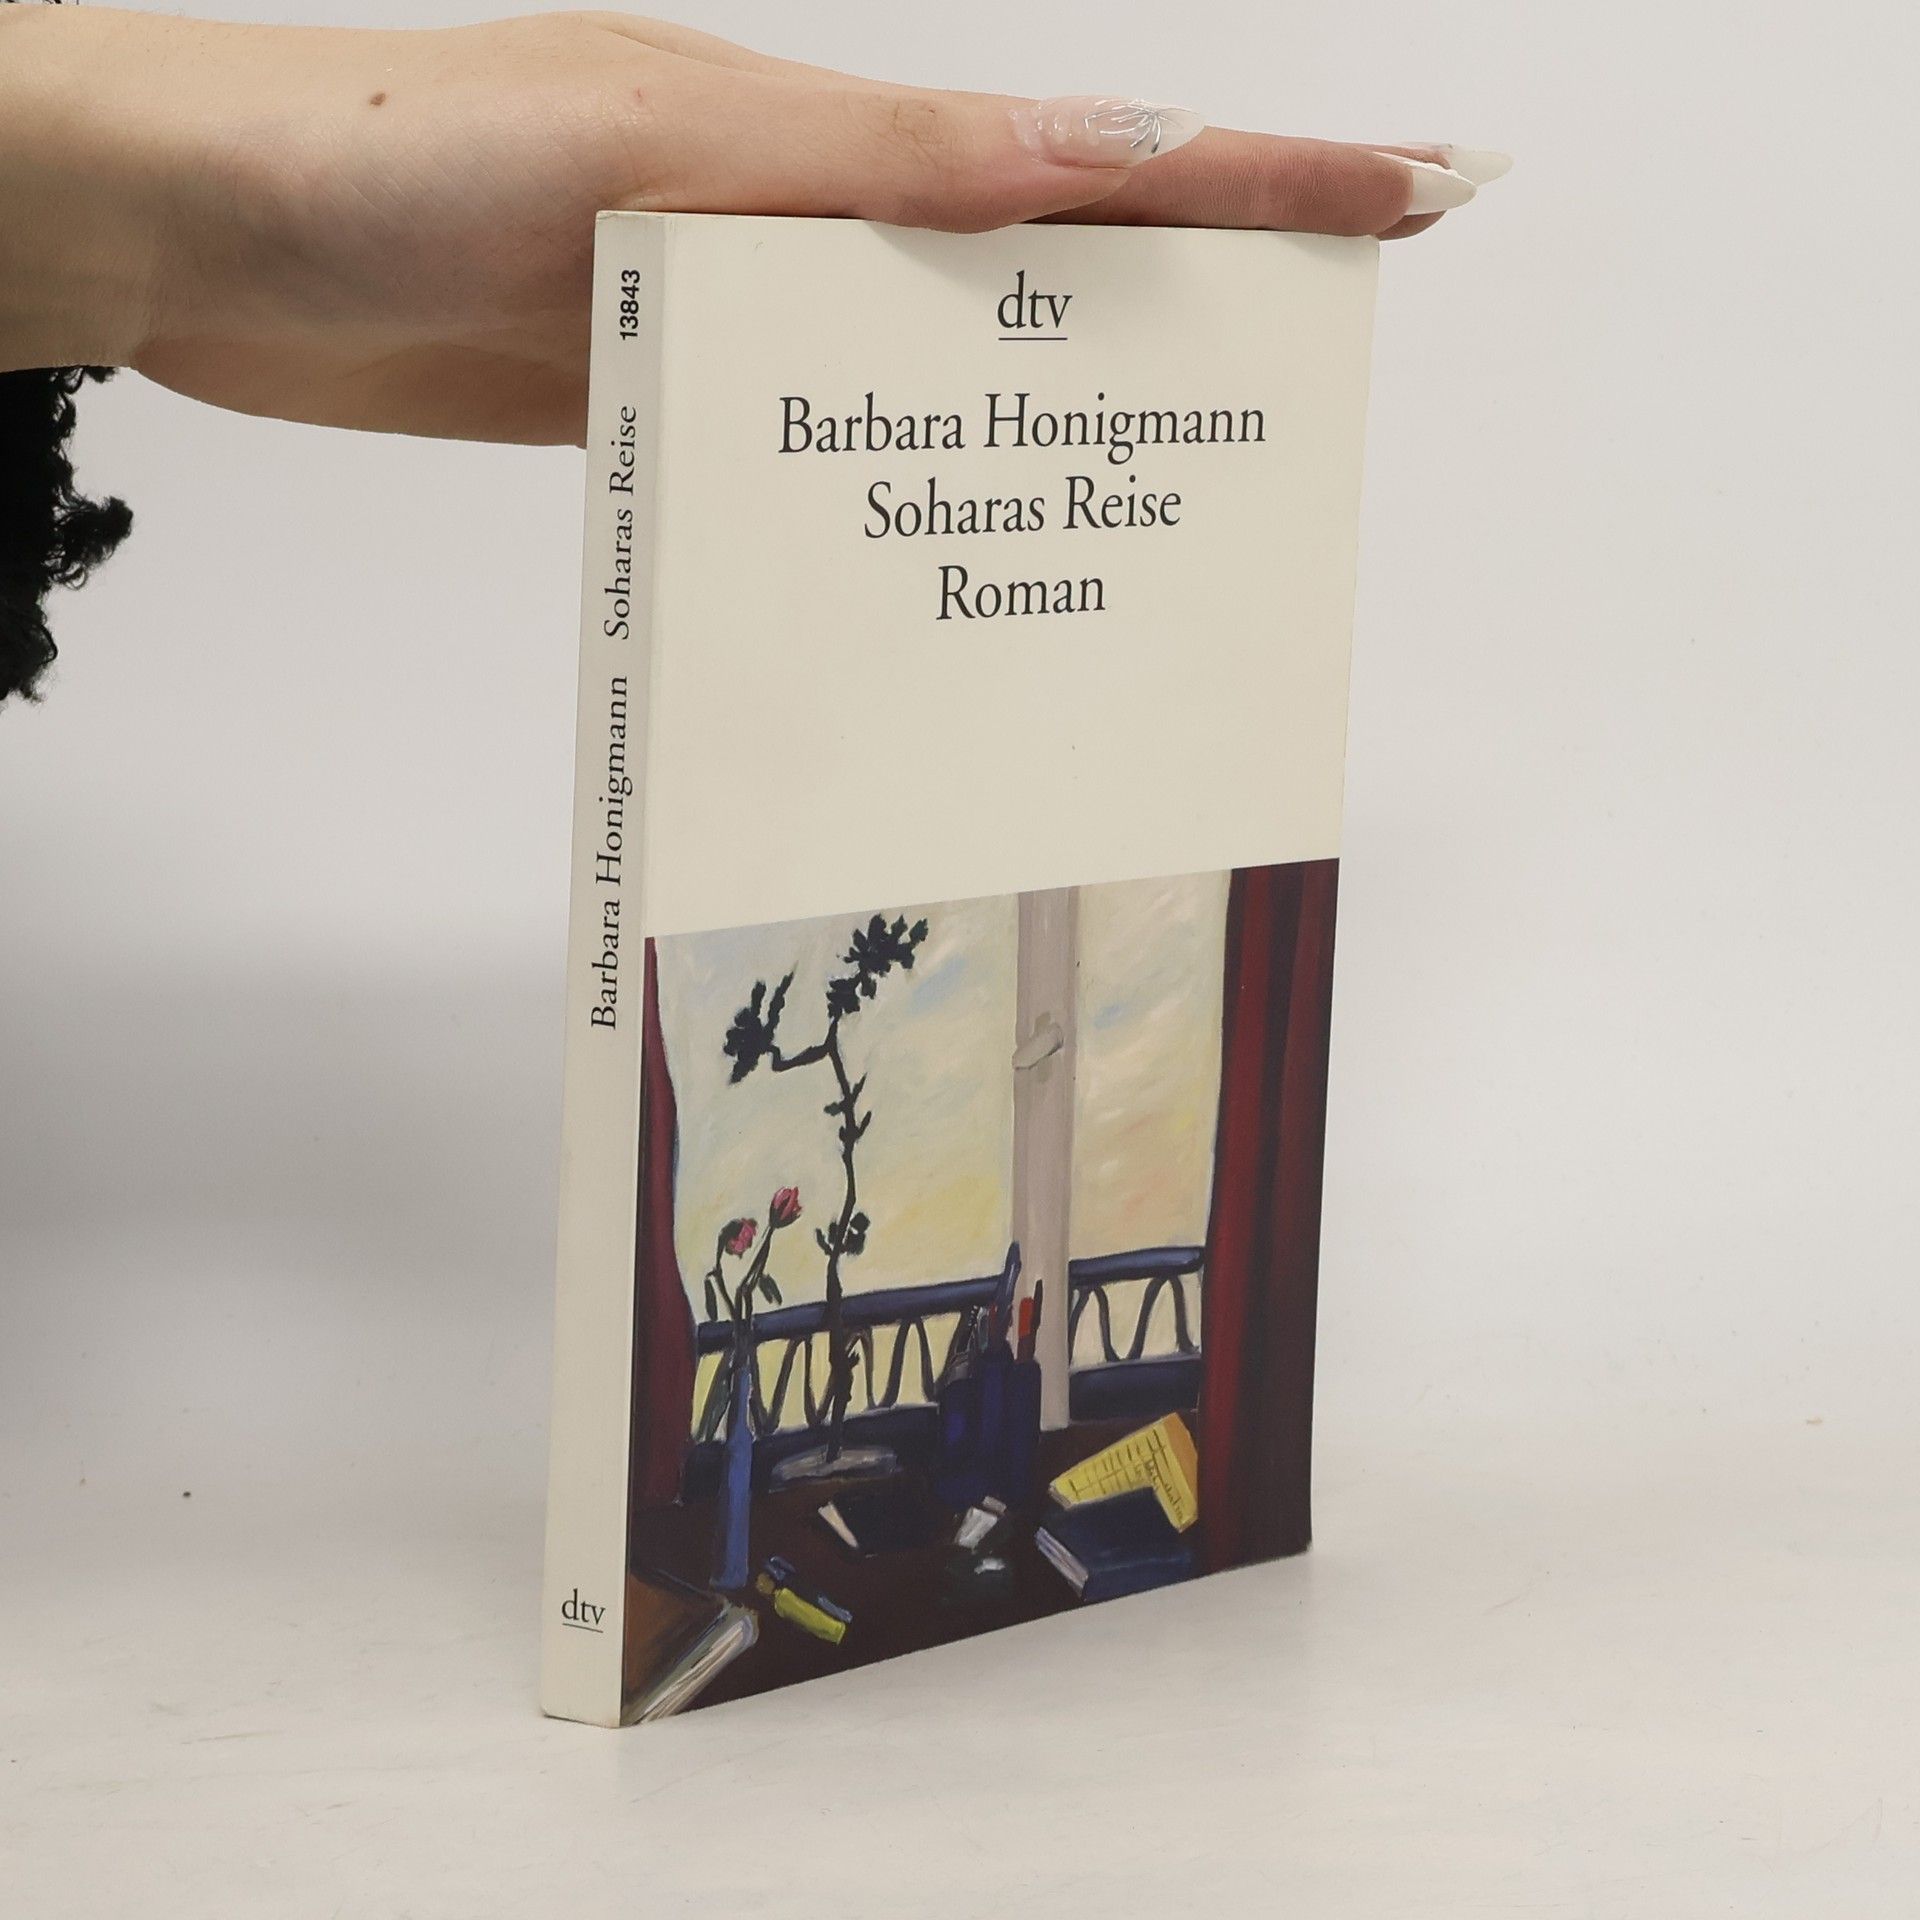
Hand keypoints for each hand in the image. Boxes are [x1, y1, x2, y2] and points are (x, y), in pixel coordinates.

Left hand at [0, 8, 1502, 444]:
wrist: (209, 237)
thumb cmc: (392, 158)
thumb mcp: (648, 137)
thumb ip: (856, 166)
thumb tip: (1077, 156)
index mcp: (817, 141)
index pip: (1078, 159)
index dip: (1251, 177)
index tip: (1403, 193)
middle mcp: (791, 229)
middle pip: (1031, 278)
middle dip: (1185, 316)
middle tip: (1314, 384)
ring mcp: (728, 325)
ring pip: (926, 383)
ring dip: (1037, 430)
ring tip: (1155, 508)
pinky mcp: (658, 405)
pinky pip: (804, 457)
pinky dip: (882, 497)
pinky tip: (932, 552)